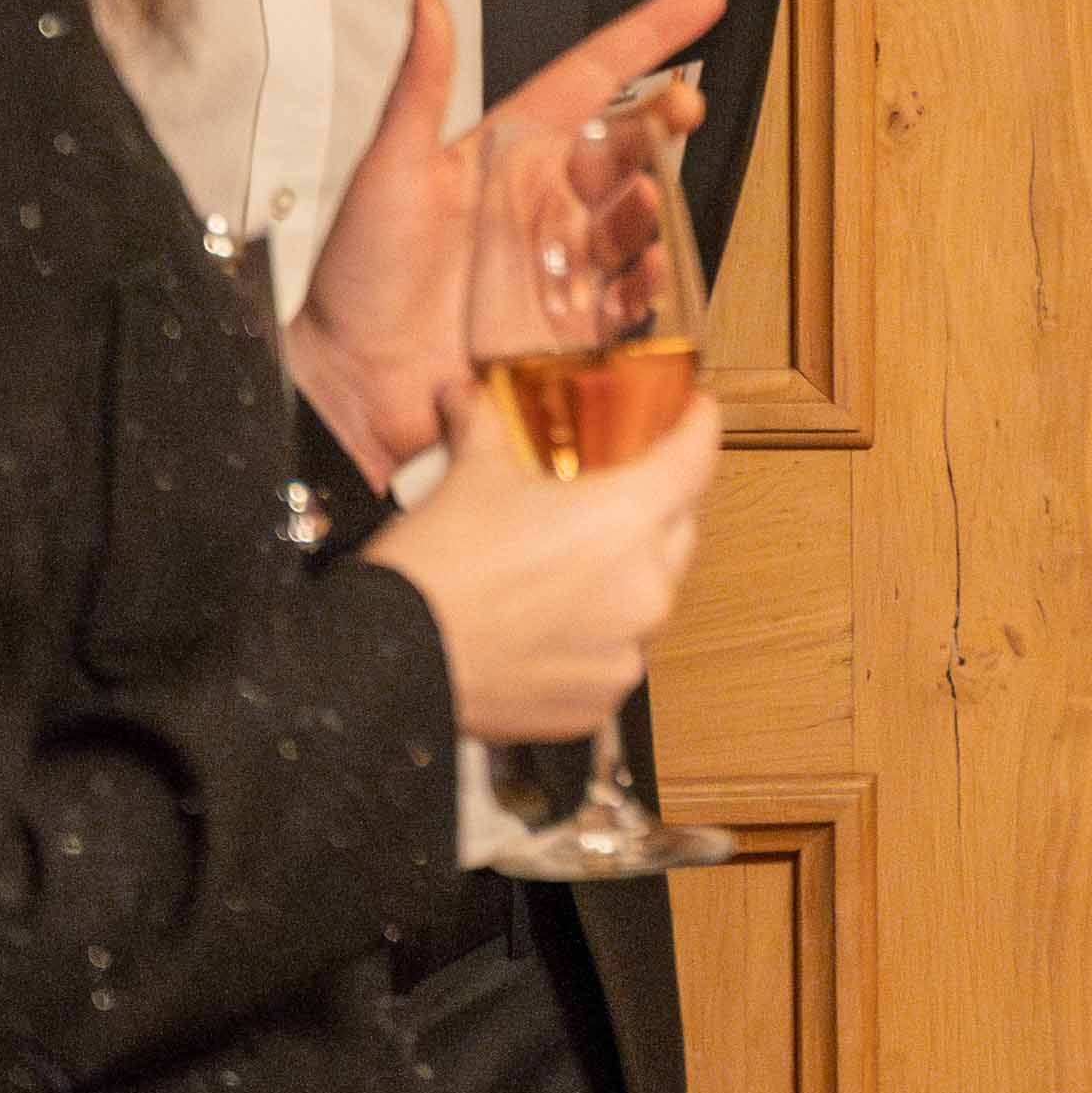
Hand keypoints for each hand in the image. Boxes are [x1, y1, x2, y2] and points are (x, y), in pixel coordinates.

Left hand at [283, 0, 724, 477]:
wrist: (353, 382)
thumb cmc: (359, 276)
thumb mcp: (387, 170)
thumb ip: (419, 88)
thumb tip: (425, 2)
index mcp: (508, 152)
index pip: (591, 78)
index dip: (648, 36)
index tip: (704, 1)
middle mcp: (544, 201)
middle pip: (624, 147)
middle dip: (662, 122)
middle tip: (683, 105)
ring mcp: (563, 261)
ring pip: (631, 219)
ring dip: (647, 203)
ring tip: (642, 198)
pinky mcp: (574, 322)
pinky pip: (630, 296)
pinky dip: (646, 282)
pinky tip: (644, 270)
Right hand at [367, 390, 720, 744]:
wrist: (393, 659)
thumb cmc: (438, 566)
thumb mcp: (469, 475)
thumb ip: (485, 425)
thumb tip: (468, 393)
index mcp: (628, 519)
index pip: (693, 460)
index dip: (698, 428)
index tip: (698, 412)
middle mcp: (646, 589)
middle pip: (678, 531)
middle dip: (657, 506)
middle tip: (619, 491)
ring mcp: (628, 651)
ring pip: (648, 599)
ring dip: (624, 577)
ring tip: (572, 565)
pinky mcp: (601, 699)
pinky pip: (616, 656)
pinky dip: (596, 636)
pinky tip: (554, 623)